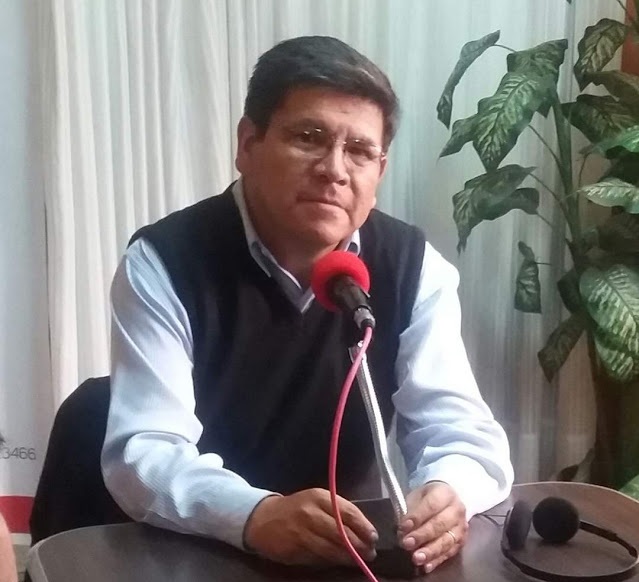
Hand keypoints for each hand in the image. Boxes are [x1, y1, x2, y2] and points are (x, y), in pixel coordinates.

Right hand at [243, 488, 378, 565]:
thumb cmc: (297, 509)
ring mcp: (301, 531)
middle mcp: (311, 512)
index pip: (347, 511)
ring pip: (331, 547)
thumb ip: (337, 512)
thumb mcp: (316, 501)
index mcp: (319, 497)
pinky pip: (318, 557)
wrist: (263, 518)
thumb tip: (363, 530)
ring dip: (348, 556)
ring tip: (358, 560)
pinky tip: (339, 562)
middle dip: (359, 544)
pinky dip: (331, 561)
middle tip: (370, 553)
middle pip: (341, 532)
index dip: (363, 526)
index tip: (374, 537)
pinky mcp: (294, 548)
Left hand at [398, 481, 467, 572]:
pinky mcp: (462, 541)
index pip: (431, 505)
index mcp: (445, 493)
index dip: (417, 517)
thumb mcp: (417, 497)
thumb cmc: (427, 498)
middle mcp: (457, 509)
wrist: (447, 500)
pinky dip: (437, 560)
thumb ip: (410, 512)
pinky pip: (450, 552)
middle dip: (422, 536)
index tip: (403, 527)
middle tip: (407, 544)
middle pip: (440, 524)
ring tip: (416, 558)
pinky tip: (426, 566)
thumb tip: (403, 530)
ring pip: (447, 541)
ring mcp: (461, 526)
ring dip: (430, 551)